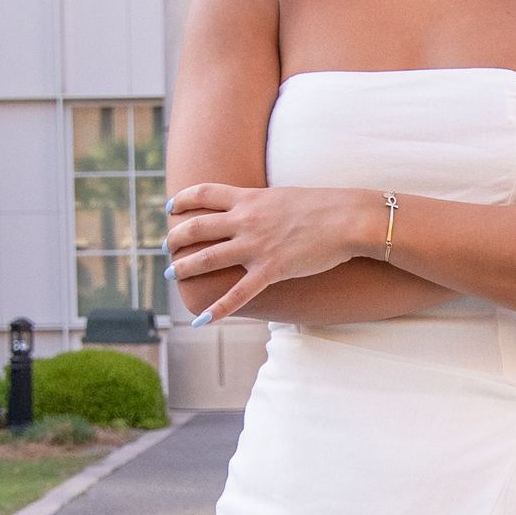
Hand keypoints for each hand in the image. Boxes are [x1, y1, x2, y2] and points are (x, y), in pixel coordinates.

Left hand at [165, 183, 375, 322]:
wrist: (349, 219)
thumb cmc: (325, 206)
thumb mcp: (285, 196)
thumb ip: (263, 204)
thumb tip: (254, 209)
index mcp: (250, 198)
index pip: (204, 193)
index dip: (183, 200)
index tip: (170, 208)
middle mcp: (246, 220)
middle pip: (197, 227)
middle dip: (176, 238)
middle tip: (166, 248)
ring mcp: (256, 246)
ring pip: (208, 258)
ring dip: (184, 268)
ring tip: (171, 275)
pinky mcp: (271, 269)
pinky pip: (238, 293)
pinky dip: (217, 309)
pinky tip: (200, 320)